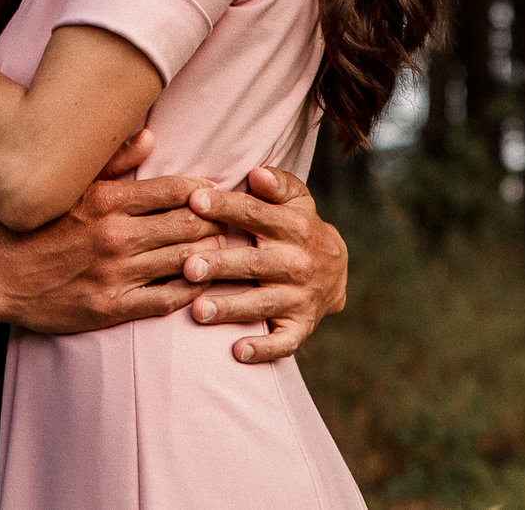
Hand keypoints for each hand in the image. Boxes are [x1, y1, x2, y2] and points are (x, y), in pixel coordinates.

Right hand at [0, 130, 225, 333]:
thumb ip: (114, 161)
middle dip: (214, 222)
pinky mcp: (111, 308)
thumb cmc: (37, 225)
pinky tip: (201, 282)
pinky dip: (191, 290)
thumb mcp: (72, 186)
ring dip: (210, 255)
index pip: (175, 190)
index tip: (214, 192)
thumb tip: (151, 137)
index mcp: (106, 200)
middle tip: (227, 221)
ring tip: (221, 249)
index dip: (204, 190)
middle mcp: (114, 235)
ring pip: (184, 261)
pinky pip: (166, 300)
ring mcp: (114, 274)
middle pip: (188, 225)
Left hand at [179, 166, 346, 363]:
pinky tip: (237, 352)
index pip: (255, 214)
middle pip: (254, 263)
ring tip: (198, 310)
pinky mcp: (300, 327)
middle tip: (188, 266)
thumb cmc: (298, 226)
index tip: (194, 202)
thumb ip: (277, 183)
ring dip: (230, 308)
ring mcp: (299, 298)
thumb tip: (256, 173)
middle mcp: (297, 263)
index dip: (225, 207)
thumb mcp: (296, 199)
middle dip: (221, 265)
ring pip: (262, 304)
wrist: (336, 269)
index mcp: (293, 226)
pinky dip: (262, 349)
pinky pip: (283, 341)